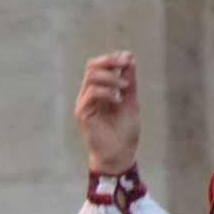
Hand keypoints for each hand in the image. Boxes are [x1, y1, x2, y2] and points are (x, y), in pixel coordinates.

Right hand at [75, 51, 139, 173]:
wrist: (120, 155)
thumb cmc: (124, 133)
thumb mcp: (131, 102)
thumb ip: (129, 82)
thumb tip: (130, 59)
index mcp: (99, 91)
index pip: (99, 66)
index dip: (113, 58)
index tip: (129, 58)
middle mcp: (88, 95)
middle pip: (92, 66)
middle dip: (110, 60)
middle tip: (126, 63)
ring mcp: (84, 104)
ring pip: (91, 77)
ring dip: (111, 77)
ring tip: (125, 87)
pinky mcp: (82, 114)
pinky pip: (91, 93)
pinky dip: (107, 92)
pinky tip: (118, 100)